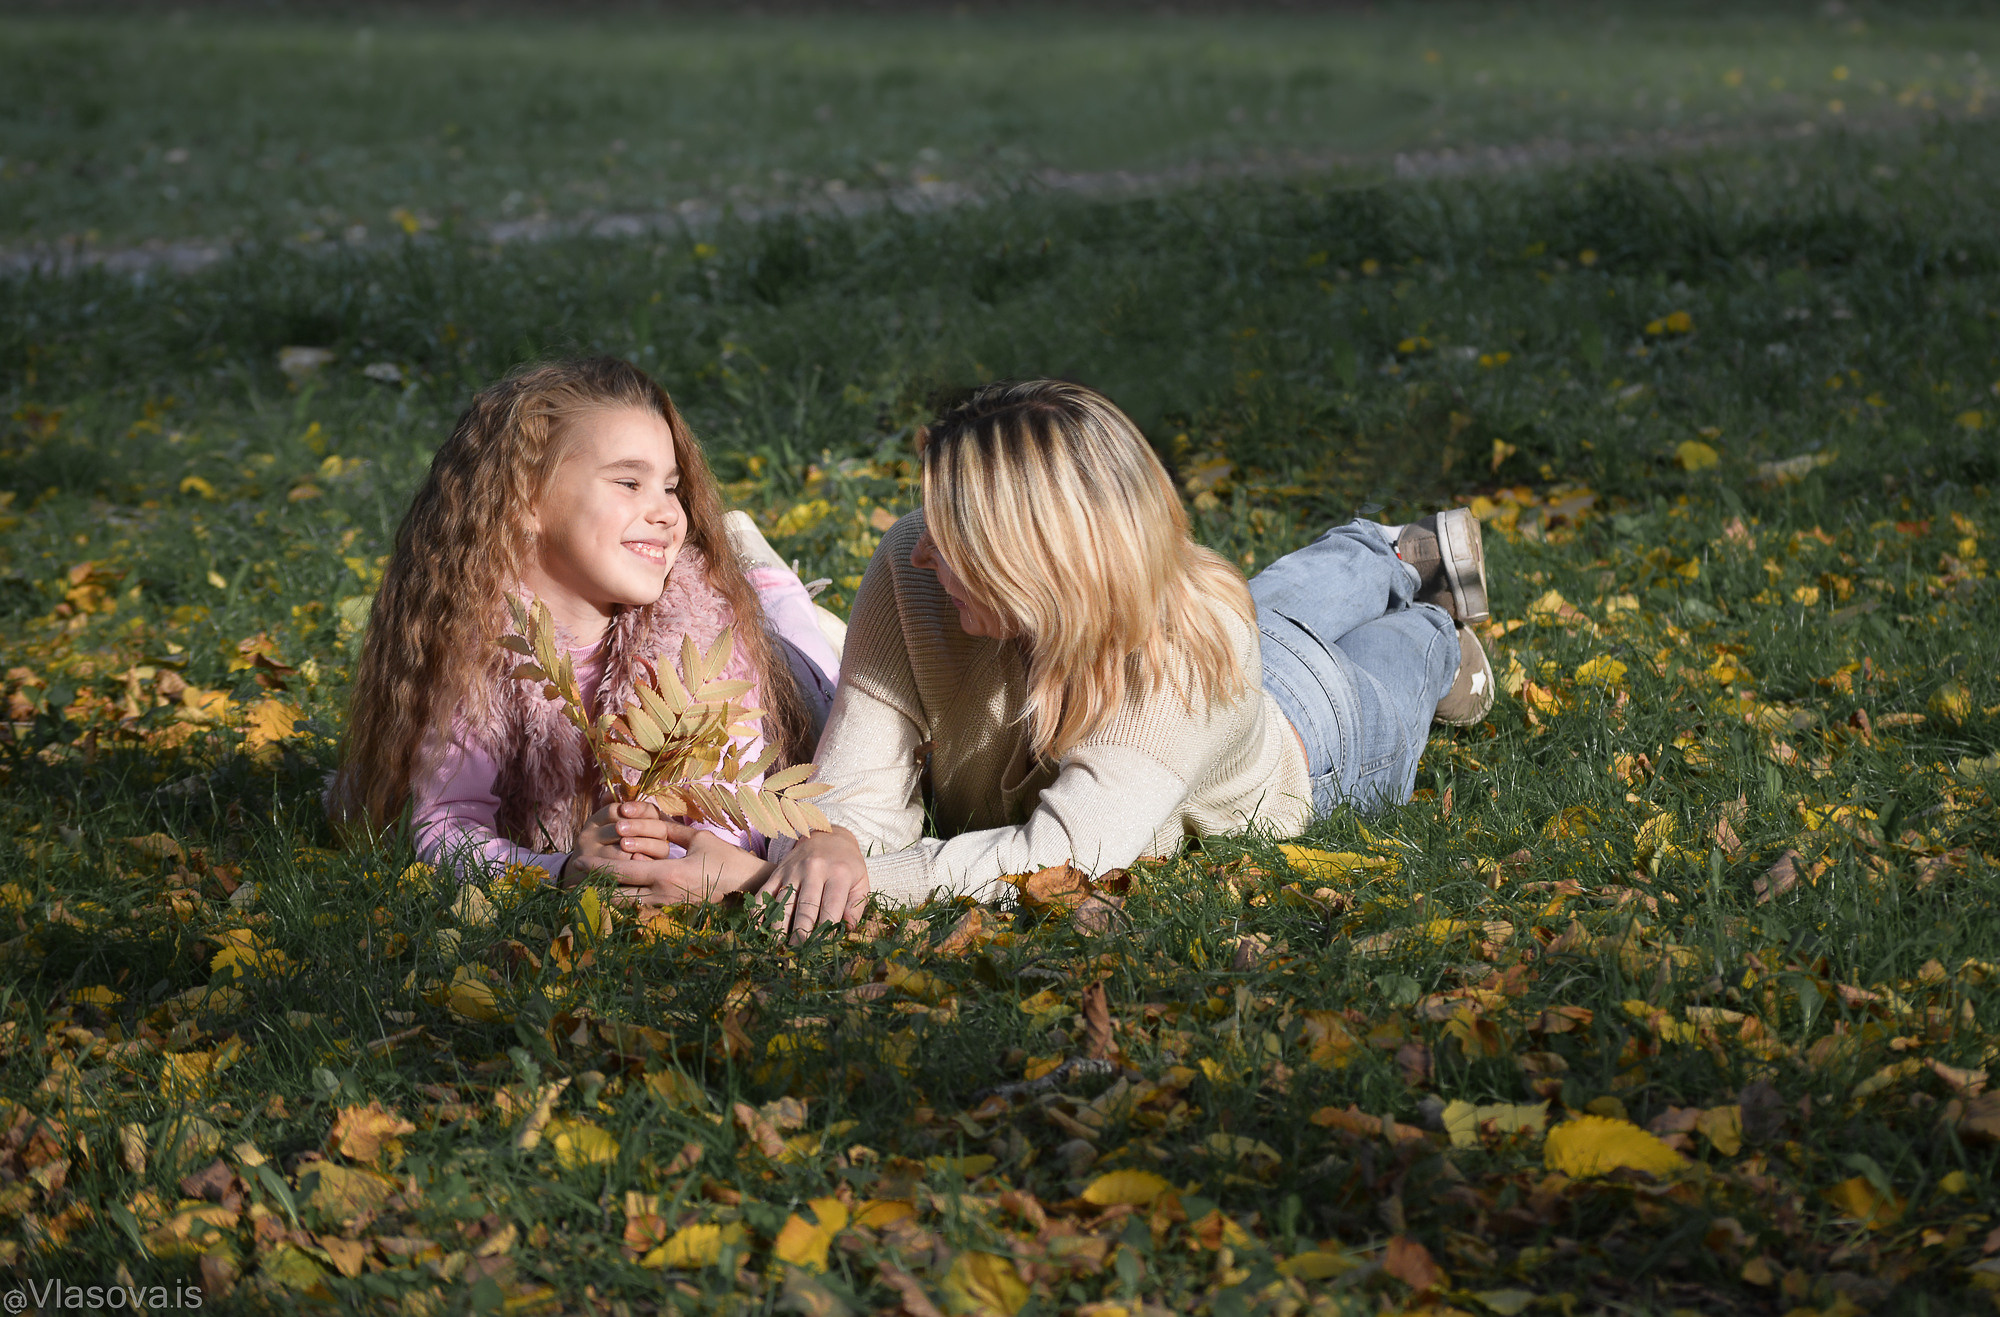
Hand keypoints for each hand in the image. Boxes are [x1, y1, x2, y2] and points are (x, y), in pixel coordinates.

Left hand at [567, 801, 770, 904]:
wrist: (749, 888)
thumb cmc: (727, 860)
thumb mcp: (699, 839)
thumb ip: (671, 830)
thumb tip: (646, 821)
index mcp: (667, 874)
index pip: (623, 872)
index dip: (598, 868)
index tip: (580, 861)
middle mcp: (663, 894)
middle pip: (617, 895)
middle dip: (595, 887)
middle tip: (576, 879)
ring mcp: (668, 905)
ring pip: (627, 905)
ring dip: (608, 895)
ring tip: (589, 886)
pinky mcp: (674, 909)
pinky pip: (642, 906)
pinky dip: (626, 899)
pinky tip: (616, 893)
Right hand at [755, 827, 869, 943]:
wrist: (828, 835)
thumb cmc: (847, 864)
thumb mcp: (861, 880)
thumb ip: (856, 905)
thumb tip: (848, 928)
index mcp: (838, 874)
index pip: (831, 906)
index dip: (826, 929)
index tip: (822, 946)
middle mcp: (814, 870)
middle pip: (805, 906)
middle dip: (801, 932)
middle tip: (798, 952)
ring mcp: (793, 870)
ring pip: (783, 901)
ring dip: (779, 926)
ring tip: (778, 946)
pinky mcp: (778, 870)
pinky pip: (765, 892)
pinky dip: (759, 911)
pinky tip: (758, 928)